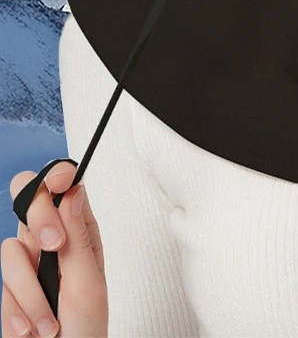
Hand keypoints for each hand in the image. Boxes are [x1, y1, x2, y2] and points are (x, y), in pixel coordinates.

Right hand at [3, 162, 107, 337]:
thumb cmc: (86, 327)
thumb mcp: (89, 282)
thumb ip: (79, 236)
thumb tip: (74, 192)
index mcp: (79, 231)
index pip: (63, 189)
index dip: (56, 175)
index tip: (60, 182)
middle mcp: (50, 242)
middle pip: (27, 204)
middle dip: (39, 221)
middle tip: (55, 245)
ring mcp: (26, 266)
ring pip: (10, 250)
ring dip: (32, 291)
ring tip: (51, 320)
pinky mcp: (7, 291)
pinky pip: (0, 288)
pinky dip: (18, 312)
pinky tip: (34, 330)